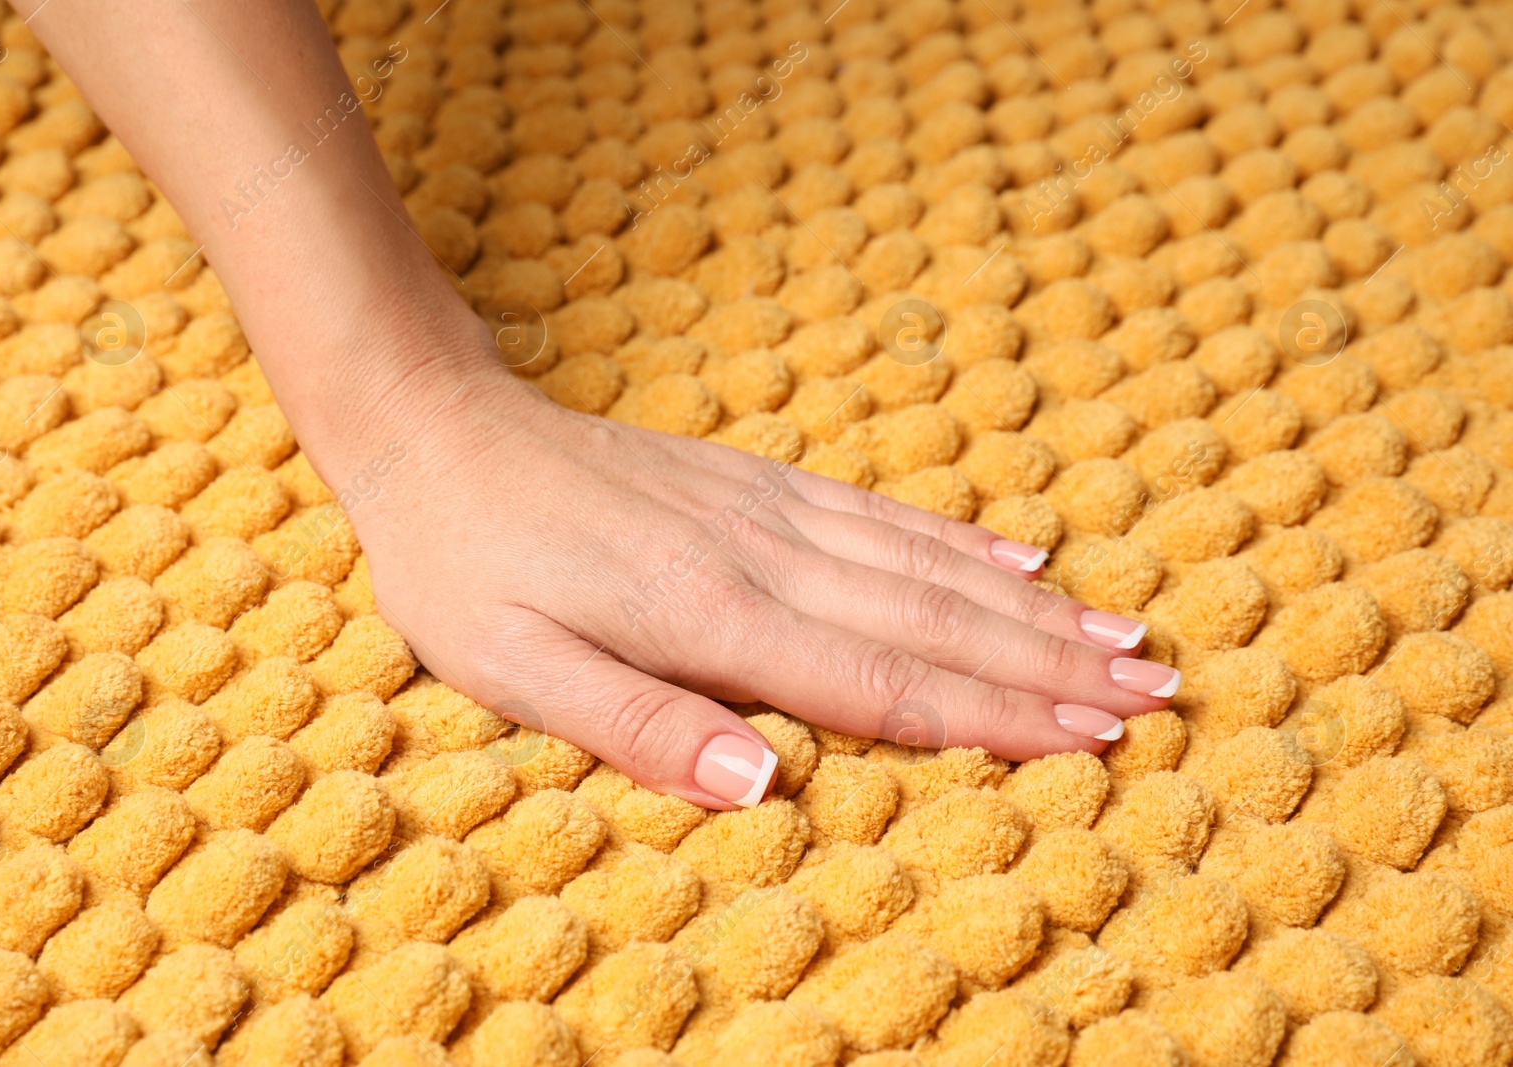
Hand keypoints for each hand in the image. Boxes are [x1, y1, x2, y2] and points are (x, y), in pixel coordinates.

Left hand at [328, 336, 1177, 810]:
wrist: (440, 431)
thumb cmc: (464, 568)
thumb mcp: (513, 669)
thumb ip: (637, 727)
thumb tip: (762, 783)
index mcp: (710, 621)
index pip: (880, 685)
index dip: (992, 718)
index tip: (1094, 740)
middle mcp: (761, 560)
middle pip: (930, 624)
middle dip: (1046, 666)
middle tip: (1155, 693)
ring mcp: (766, 511)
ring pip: (923, 567)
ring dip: (1027, 608)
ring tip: (1120, 634)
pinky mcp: (754, 482)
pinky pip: (878, 514)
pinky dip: (956, 540)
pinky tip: (1013, 556)